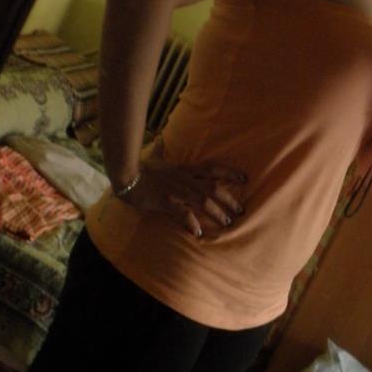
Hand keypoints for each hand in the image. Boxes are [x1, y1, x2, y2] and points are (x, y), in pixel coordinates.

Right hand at [121, 158, 246, 237]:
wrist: (125, 175)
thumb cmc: (141, 168)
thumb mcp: (153, 157)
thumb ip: (159, 149)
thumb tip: (159, 139)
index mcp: (185, 170)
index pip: (213, 169)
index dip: (230, 173)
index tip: (245, 178)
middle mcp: (185, 180)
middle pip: (213, 188)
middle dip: (230, 200)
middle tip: (241, 211)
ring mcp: (176, 191)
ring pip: (203, 201)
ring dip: (217, 212)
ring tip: (227, 223)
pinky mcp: (165, 201)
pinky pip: (182, 212)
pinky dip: (191, 222)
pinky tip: (199, 232)